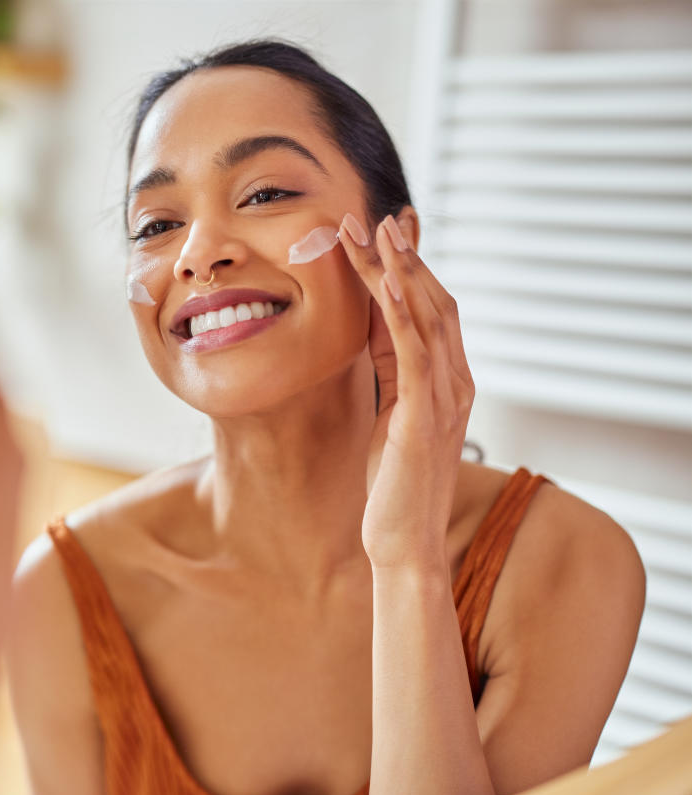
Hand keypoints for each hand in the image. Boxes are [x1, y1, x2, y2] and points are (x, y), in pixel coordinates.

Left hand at [338, 212, 474, 571]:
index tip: (386, 231)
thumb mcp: (388, 413)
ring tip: (373, 230)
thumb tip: (376, 327)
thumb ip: (391, 371)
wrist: (402, 542)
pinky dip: (401, 313)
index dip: (410, 268)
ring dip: (398, 270)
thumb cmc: (391, 484)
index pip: (432, 310)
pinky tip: (385, 283)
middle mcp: (455, 382)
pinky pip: (414, 353)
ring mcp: (445, 397)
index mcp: (447, 381)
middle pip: (434, 302)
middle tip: (373, 216)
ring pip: (425, 317)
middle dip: (403, 257)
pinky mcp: (423, 415)